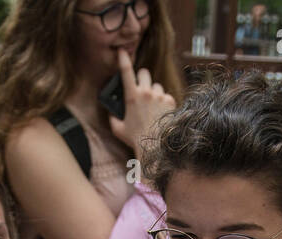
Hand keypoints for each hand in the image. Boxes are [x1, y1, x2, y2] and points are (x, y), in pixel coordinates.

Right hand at [108, 48, 174, 164]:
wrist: (156, 145)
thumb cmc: (136, 138)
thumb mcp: (118, 129)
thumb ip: (112, 118)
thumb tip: (111, 112)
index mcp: (132, 96)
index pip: (126, 72)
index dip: (123, 59)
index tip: (122, 50)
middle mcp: (146, 92)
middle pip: (144, 72)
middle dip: (142, 77)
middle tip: (141, 87)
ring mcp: (159, 95)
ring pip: (156, 85)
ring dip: (154, 92)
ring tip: (153, 107)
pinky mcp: (170, 100)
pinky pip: (166, 95)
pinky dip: (164, 102)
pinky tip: (161, 113)